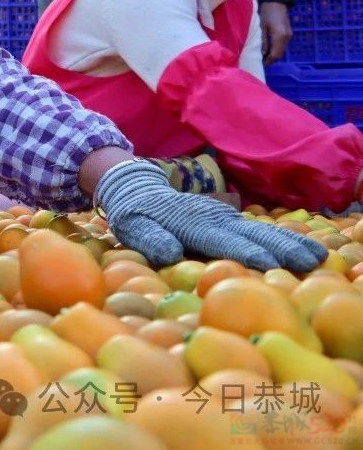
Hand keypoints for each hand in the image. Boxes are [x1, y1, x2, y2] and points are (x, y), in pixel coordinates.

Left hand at [96, 159, 325, 272]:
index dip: (243, 252)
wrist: (137, 186)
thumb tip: (169, 255)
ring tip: (318, 256)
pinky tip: (303, 249)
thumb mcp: (133, 226)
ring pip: (261, 231)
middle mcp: (213, 218)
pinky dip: (282, 238)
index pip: (221, 241)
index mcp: (191, 223)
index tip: (268, 264)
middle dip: (281, 247)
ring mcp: (224, 217)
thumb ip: (150, 239)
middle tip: (311, 262)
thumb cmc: (134, 213)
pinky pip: (258, 230)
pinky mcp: (229, 219)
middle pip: (251, 235)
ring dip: (290, 242)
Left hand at [258, 1, 291, 64]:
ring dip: (272, 55)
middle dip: (270, 60)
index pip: (275, 55)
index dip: (268, 62)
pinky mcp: (288, 33)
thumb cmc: (266, 12)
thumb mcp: (261, 26)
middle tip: (259, 63)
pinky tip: (267, 49)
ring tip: (261, 57)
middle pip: (279, 54)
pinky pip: (281, 45)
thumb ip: (262, 41)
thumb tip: (261, 55)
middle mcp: (287, 38)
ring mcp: (289, 35)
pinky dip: (275, 49)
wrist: (277, 0)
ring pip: (281, 50)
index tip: (259, 65)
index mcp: (280, 37)